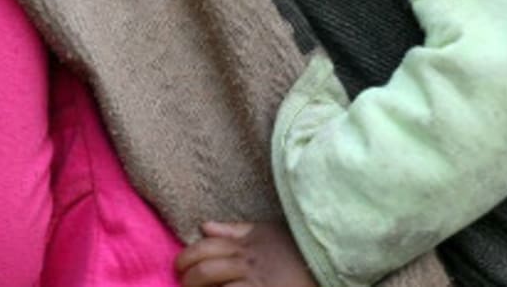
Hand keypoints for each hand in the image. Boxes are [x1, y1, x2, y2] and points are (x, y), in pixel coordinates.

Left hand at [176, 220, 317, 286]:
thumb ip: (235, 230)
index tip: (179, 267)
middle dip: (188, 279)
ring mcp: (256, 282)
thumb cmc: (297, 250)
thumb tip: (204, 226)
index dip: (186, 257)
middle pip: (206, 269)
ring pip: (216, 284)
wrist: (328, 263)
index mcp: (246, 244)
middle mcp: (248, 262)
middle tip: (185, 284)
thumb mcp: (268, 233)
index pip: (206, 247)